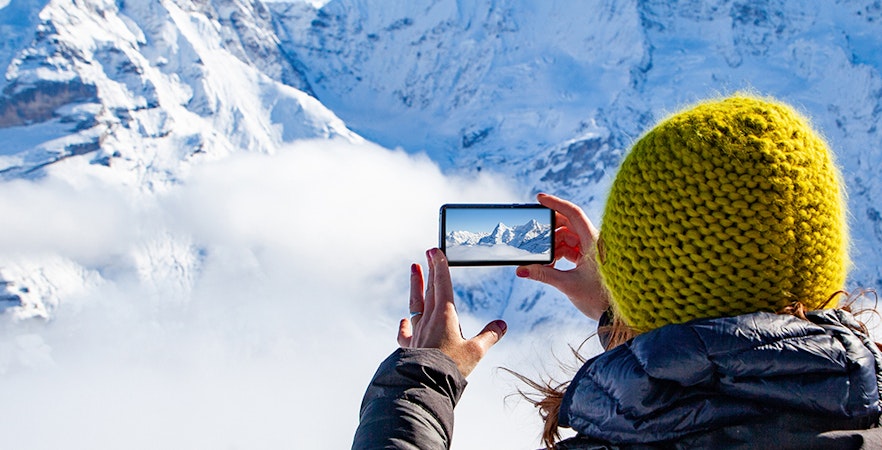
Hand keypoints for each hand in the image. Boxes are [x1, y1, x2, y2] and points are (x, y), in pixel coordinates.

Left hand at [398, 248, 506, 377]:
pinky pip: (406, 331)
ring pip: (416, 303)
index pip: (442, 284)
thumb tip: (502, 325)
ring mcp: (417, 332)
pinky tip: (405, 320)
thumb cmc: (450, 368)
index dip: (440, 266)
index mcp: (444, 315)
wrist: (425, 385)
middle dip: (431, 270)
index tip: (435, 251)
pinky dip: (405, 324)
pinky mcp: (409, 346)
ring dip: (416, 286)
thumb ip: (489, 336)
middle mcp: (428, 320)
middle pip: (430, 289)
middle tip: (428, 253)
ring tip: (414, 269)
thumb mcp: (476, 351)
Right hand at [516, 193, 609, 319]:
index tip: (539, 199)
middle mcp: (594, 242)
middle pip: (569, 224)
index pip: (573, 213)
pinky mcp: (590, 259)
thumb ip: (544, 275)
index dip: (555, 203)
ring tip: (542, 260)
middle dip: (550, 229)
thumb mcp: (569, 285)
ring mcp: (592, 250)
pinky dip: (559, 254)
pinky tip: (551, 264)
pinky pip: (571, 249)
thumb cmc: (599, 299)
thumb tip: (521, 270)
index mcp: (593, 241)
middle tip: (534, 234)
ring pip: (568, 238)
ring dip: (553, 246)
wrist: (615, 315)